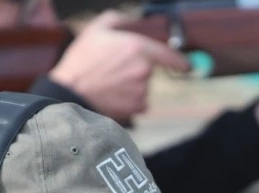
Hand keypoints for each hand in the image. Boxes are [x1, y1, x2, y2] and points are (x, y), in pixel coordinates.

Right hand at [48, 10, 189, 120]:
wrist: (71, 93)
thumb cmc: (81, 61)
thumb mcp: (96, 29)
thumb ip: (117, 19)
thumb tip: (129, 20)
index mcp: (138, 47)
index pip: (169, 55)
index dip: (180, 61)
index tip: (187, 65)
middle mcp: (144, 70)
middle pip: (149, 70)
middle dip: (135, 69)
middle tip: (113, 69)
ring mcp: (142, 90)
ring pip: (143, 86)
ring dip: (131, 85)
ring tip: (108, 82)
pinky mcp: (136, 107)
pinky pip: (139, 102)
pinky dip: (129, 100)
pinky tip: (113, 95)